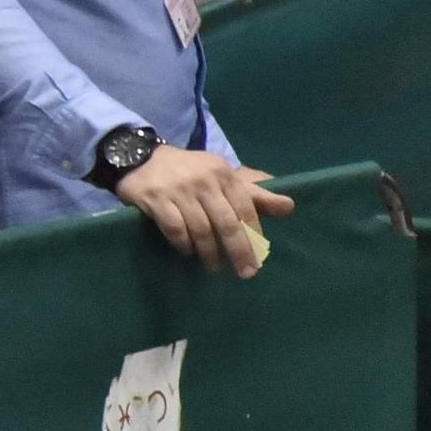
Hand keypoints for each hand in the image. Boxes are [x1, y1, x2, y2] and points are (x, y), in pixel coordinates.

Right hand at [117, 144, 293, 276]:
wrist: (140, 158)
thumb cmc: (191, 171)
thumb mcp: (223, 176)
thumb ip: (254, 194)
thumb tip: (289, 207)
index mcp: (224, 175)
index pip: (246, 209)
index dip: (253, 235)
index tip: (259, 257)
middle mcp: (204, 181)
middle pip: (226, 223)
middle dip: (238, 251)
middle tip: (246, 273)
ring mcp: (179, 190)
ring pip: (200, 229)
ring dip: (209, 252)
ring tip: (214, 266)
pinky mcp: (155, 199)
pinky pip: (174, 228)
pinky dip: (183, 244)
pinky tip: (187, 252)